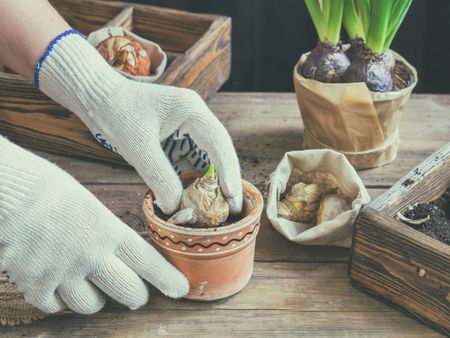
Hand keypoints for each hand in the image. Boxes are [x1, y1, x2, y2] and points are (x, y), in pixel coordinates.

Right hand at [0, 137, 188, 313]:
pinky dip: (59, 300)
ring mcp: (64, 273)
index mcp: (109, 230)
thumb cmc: (48, 190)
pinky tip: (57, 284)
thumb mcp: (89, 204)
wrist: (9, 193)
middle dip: (136, 296)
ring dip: (96, 299)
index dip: (167, 278)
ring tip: (90, 284)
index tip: (181, 289)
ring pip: (92, 306)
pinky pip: (56, 307)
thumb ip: (105, 230)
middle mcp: (92, 255)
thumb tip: (116, 249)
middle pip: (129, 292)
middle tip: (136, 295)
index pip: (148, 261)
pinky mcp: (36, 285)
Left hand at [38, 32, 242, 214]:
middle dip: (227, 178)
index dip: (228, 171)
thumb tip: (176, 208)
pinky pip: (195, 156)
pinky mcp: (180, 132)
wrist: (98, 97)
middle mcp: (196, 114)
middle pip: (220, 149)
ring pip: (210, 154)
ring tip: (221, 205)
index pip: (218, 142)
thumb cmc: (115, 114)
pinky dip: (198, 176)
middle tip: (234, 208)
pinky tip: (199, 194)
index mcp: (190, 109)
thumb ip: (159, 177)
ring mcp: (189, 122)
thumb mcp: (137, 148)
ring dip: (214, 179)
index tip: (233, 197)